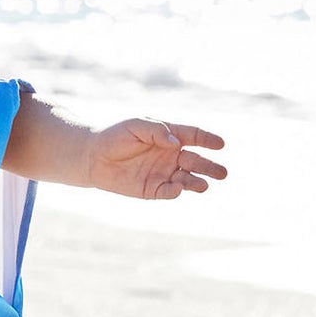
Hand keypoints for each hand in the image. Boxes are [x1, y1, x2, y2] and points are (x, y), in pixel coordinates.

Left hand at [86, 119, 226, 199]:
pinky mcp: (151, 189)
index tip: (220, 144)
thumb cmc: (115, 136)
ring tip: (205, 185)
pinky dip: (174, 191)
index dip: (208, 140)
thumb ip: (156, 131)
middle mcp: (170, 156)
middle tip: (223, 173)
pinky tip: (178, 188)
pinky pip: (167, 191)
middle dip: (210, 167)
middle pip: (196, 161)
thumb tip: (174, 142)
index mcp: (170, 136)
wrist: (92, 157)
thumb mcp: (136, 126)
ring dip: (196, 182)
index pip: (194, 137)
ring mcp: (162, 173)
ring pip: (186, 179)